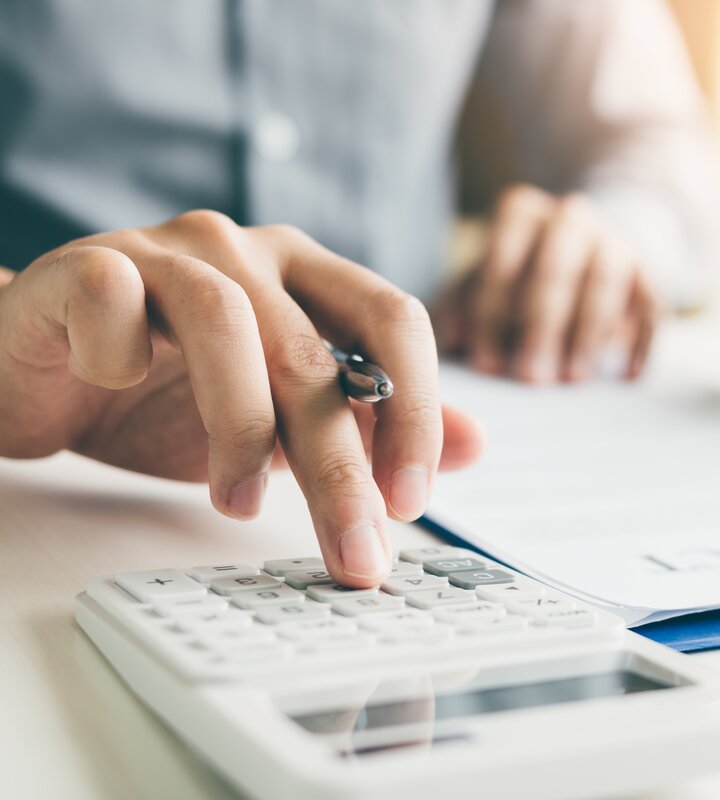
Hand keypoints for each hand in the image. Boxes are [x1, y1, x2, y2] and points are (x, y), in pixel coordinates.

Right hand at [0, 211, 484, 586]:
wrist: (44, 373)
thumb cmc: (168, 394)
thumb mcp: (286, 420)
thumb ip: (372, 424)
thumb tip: (474, 444)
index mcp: (308, 274)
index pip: (393, 320)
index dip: (414, 409)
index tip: (412, 503)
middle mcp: (247, 250)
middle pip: (314, 350)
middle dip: (339, 466)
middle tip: (354, 552)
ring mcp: (165, 251)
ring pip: (227, 324)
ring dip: (239, 428)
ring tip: (239, 504)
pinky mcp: (85, 264)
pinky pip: (114, 299)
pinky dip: (121, 356)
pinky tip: (116, 390)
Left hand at [434, 185, 659, 382]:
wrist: (587, 249)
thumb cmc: (520, 275)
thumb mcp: (485, 281)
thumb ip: (461, 306)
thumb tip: (451, 341)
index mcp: (521, 214)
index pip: (503, 259)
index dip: (492, 314)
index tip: (487, 366)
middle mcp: (570, 218)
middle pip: (556, 269)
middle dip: (542, 327)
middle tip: (532, 379)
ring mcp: (615, 242)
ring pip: (605, 281)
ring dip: (589, 333)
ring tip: (573, 379)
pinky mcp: (649, 274)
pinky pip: (652, 305)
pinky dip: (642, 342)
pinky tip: (628, 377)